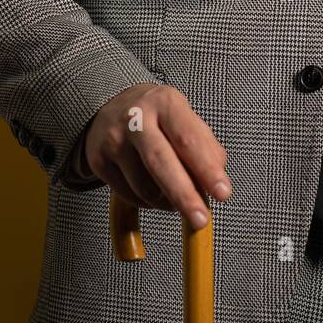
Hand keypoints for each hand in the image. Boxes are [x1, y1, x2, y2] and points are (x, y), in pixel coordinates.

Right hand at [83, 81, 231, 229]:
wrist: (112, 104)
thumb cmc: (158, 116)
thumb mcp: (185, 118)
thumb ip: (205, 146)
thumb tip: (215, 180)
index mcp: (165, 103)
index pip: (188, 139)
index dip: (206, 169)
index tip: (222, 192)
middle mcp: (136, 118)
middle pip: (161, 162)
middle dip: (184, 195)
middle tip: (200, 219)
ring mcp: (114, 139)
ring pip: (145, 186)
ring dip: (167, 202)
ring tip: (176, 196)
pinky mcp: (99, 160)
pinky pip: (129, 195)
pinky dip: (148, 202)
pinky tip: (154, 190)